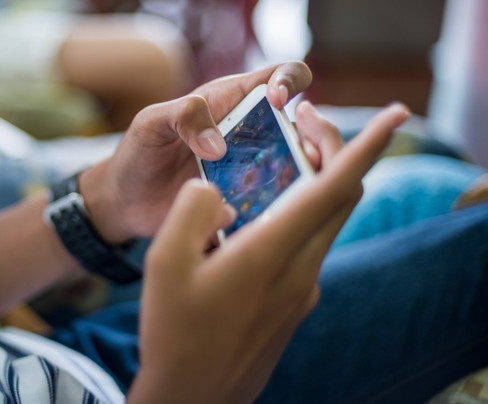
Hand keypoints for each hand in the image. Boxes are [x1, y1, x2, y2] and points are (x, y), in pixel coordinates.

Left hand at [80, 62, 312, 243]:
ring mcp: (253, 172)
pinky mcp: (246, 205)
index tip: (277, 102)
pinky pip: (272, 207)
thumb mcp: (150, 123)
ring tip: (292, 193)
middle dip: (311, 139)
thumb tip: (219, 146)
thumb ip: (182, 115)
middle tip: (302, 156)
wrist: (125, 202)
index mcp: (235, 102)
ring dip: (301, 180)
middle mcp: (253, 135)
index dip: (290, 82)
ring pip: (296, 171)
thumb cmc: (139, 152)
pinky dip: (272, 213)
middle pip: (302, 129)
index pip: (283, 76)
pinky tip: (256, 224)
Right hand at [127, 103, 409, 402]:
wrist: (193, 398)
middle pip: (341, 198)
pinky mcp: (295, 307)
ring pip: (325, 223)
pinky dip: (296, 219)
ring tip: (273, 168)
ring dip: (314, 186)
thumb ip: (192, 209)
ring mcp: (302, 293)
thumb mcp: (164, 262)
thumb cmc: (174, 332)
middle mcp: (300, 271)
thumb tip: (216, 192)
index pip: (335, 187)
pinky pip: (306, 250)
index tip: (395, 113)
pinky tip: (251, 228)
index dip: (369, 145)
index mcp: (270, 254)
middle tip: (303, 123)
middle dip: (335, 151)